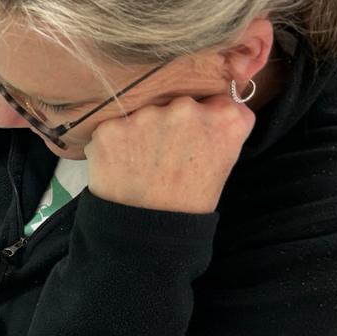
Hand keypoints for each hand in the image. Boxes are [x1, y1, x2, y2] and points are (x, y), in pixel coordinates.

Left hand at [85, 94, 254, 213]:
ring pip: (143, 114)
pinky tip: (121, 167)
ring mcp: (146, 116)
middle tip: (165, 158)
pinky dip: (114, 144)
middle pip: (176, 104)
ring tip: (142, 166)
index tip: (194, 139)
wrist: (145, 235)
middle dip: (170, 124)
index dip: (203, 118)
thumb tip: (214, 102)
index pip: (214, 100)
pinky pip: (113, 128)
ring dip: (140, 132)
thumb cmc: (188, 203)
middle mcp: (186, 109)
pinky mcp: (111, 128)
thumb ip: (223, 126)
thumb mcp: (224, 163)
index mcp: (224, 119)